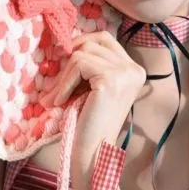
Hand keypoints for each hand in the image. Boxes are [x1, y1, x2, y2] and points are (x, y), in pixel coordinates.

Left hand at [42, 31, 145, 187]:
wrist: (93, 150)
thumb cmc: (90, 119)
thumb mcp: (95, 85)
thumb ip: (92, 63)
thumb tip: (66, 43)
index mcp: (134, 69)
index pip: (106, 38)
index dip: (83, 41)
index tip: (65, 56)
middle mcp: (134, 68)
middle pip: (94, 42)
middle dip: (71, 56)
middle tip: (56, 76)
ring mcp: (125, 73)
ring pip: (84, 52)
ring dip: (64, 74)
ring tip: (55, 96)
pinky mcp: (111, 79)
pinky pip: (79, 64)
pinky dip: (64, 82)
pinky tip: (59, 100)